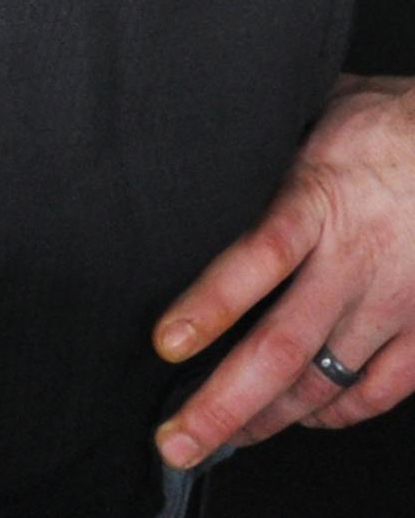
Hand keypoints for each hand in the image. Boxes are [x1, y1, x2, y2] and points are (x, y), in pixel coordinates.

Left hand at [153, 74, 414, 466]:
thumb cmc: (383, 124)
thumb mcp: (312, 117)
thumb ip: (264, 151)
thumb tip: (201, 144)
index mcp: (317, 201)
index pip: (258, 258)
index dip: (212, 304)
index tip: (167, 342)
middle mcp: (352, 263)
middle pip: (281, 347)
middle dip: (224, 402)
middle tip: (178, 439)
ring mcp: (389, 305)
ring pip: (322, 383)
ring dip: (268, 418)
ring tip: (220, 437)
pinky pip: (375, 392)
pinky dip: (334, 415)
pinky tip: (303, 419)